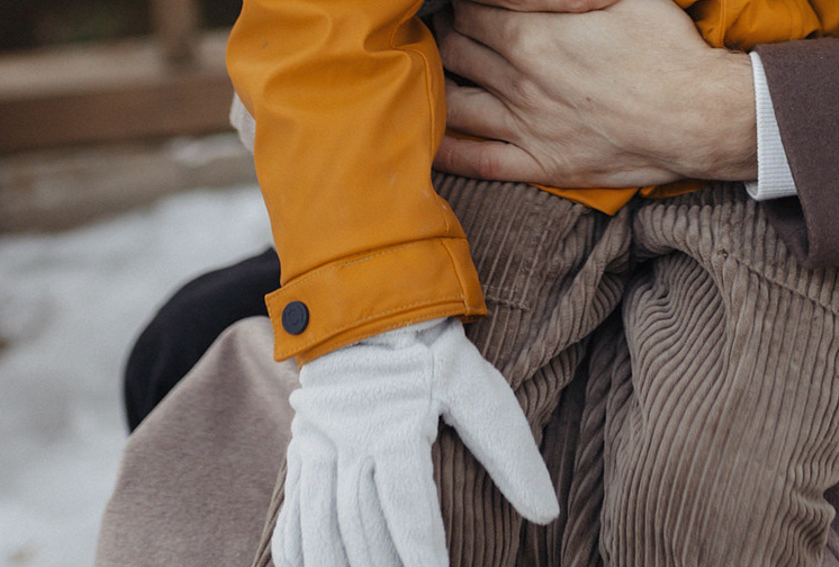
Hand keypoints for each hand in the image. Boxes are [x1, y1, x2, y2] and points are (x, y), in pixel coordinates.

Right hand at [273, 316, 556, 566]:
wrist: (373, 299)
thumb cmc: (434, 348)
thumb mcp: (479, 389)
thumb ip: (510, 452)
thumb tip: (547, 512)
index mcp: (398, 427)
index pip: (409, 507)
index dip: (421, 551)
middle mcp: (353, 440)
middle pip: (362, 524)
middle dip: (381, 565)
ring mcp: (320, 443)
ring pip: (322, 523)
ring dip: (336, 563)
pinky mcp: (303, 445)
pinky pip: (291, 507)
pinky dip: (296, 547)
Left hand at [434, 0, 758, 186]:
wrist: (694, 110)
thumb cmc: (665, 45)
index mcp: (533, 26)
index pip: (475, 1)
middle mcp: (516, 72)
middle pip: (456, 43)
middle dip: (450, 29)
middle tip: (452, 21)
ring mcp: (522, 119)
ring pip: (455, 96)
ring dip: (444, 79)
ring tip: (445, 67)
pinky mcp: (537, 161)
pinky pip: (476, 158)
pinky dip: (447, 148)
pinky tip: (429, 136)